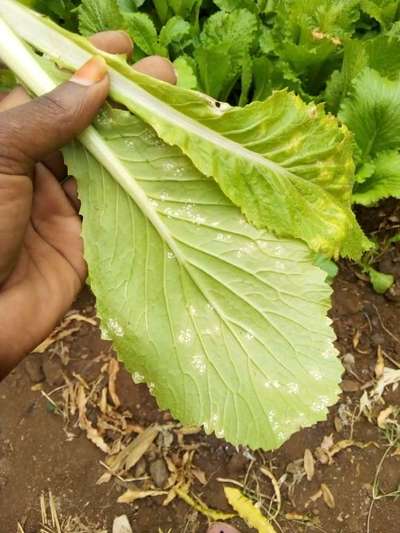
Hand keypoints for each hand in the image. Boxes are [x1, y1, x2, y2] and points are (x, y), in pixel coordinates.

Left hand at [0, 31, 175, 379]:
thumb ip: (45, 117)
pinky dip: (144, 193)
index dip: (85, 65)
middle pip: (88, 126)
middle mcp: (38, 168)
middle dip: (124, 102)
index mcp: (8, 139)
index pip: (52, 90)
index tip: (123, 47)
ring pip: (110, 166)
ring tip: (178, 117)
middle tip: (166, 79)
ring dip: (140, 144)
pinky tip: (171, 172)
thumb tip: (95, 75)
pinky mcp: (87, 241)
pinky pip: (120, 210)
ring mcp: (64, 205)